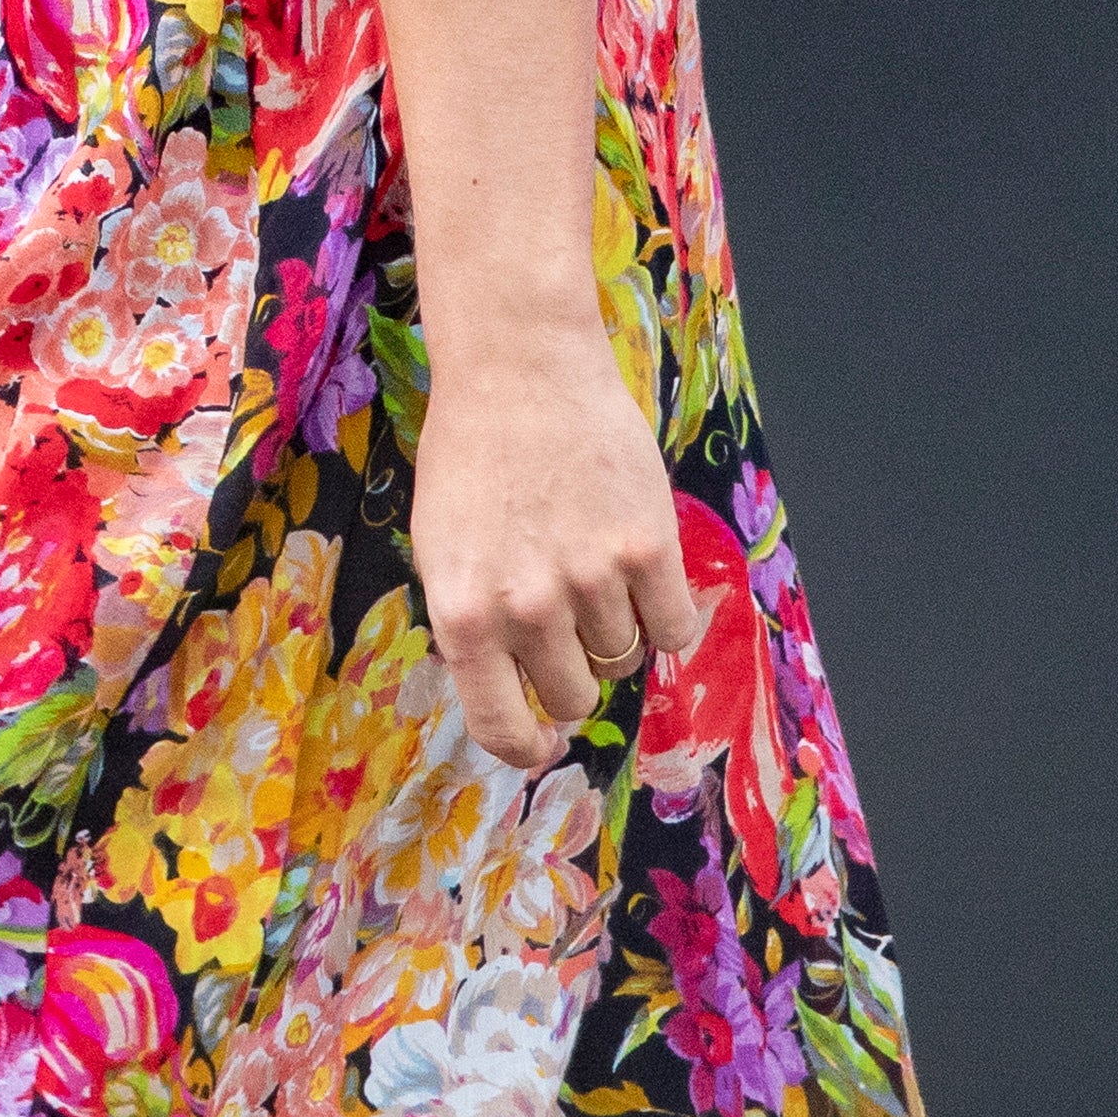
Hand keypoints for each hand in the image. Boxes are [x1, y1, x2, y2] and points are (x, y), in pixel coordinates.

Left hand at [406, 307, 698, 774]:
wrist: (520, 369)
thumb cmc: (471, 456)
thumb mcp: (442, 550)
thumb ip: (474, 625)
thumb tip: (512, 694)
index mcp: (463, 614)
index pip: (500, 725)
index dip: (524, 747)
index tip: (541, 743)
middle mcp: (526, 607)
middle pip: (575, 696)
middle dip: (572, 670)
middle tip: (564, 617)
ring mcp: (591, 580)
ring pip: (625, 660)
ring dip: (615, 630)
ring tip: (591, 565)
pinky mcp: (649, 549)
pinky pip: (674, 628)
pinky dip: (665, 614)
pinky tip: (641, 571)